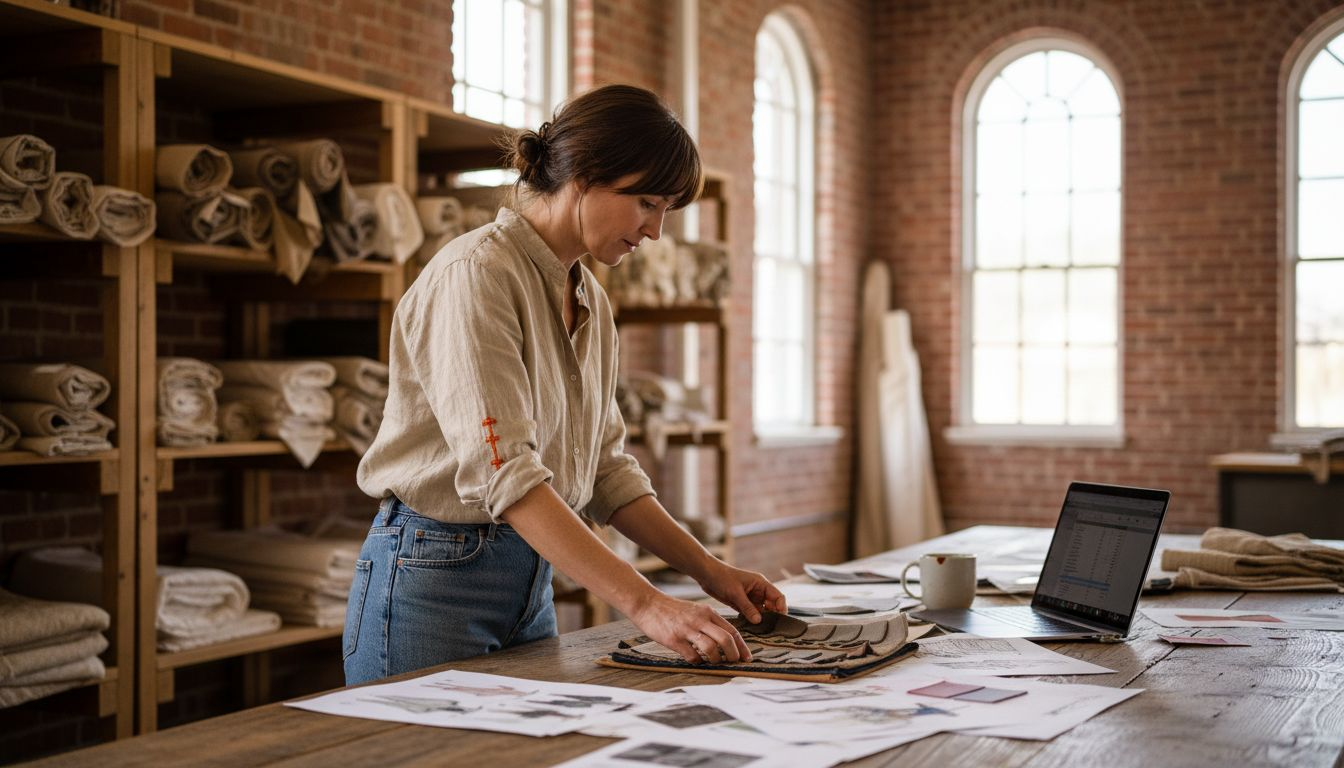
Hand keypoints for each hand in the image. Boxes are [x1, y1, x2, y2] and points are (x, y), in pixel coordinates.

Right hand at [628, 592, 751, 663]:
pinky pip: (692, 656)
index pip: (732, 630)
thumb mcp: (695, 610)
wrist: (648, 604)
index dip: (742, 646)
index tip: (747, 657)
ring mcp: (687, 630)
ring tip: (714, 663)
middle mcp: (700, 620)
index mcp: (707, 612)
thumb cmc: (672, 610)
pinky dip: (697, 662)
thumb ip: (709, 622)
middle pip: (726, 640)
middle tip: (733, 663)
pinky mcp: (674, 639)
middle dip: (733, 655)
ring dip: (716, 660)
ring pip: (711, 649)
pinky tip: (695, 660)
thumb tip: (724, 640)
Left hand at [695, 561, 787, 624]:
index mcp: (761, 584)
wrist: (706, 575)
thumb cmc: (722, 577)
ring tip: (760, 630)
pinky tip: (750, 627)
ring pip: (761, 612)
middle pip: (771, 606)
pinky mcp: (742, 604)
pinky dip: (751, 620)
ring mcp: (750, 598)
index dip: (781, 608)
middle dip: (771, 616)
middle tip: (769, 628)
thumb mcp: (735, 593)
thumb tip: (759, 620)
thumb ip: (748, 607)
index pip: (778, 597)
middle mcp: (758, 591)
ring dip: (761, 620)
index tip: (779, 619)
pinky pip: (751, 614)